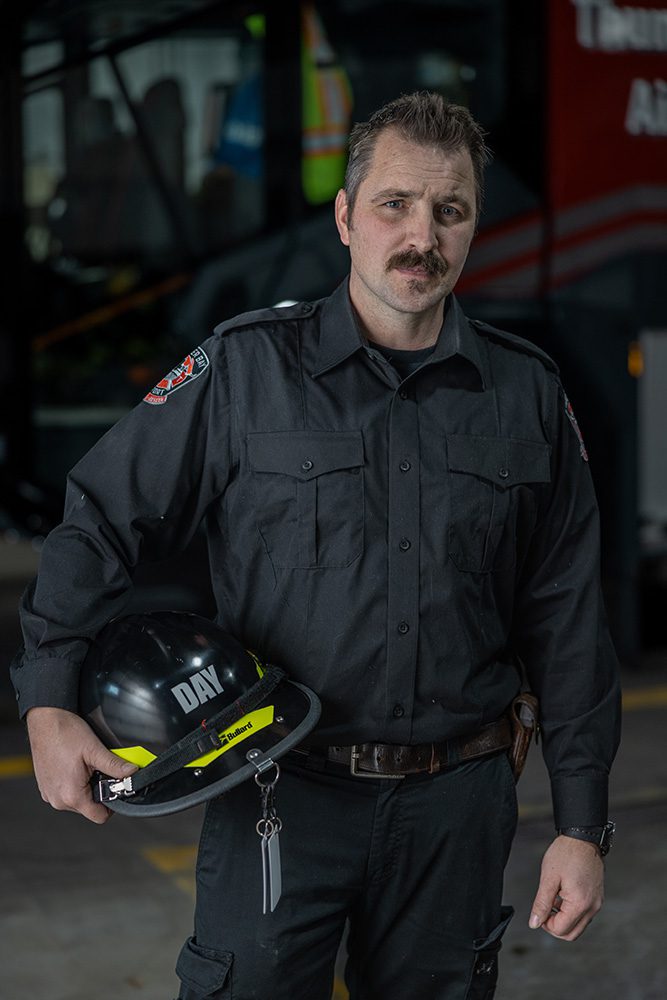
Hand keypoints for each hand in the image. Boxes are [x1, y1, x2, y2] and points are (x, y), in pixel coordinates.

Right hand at [26, 706, 136, 824]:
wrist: (45, 719)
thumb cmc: (65, 732)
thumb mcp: (95, 750)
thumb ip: (115, 765)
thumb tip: (133, 773)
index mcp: (71, 795)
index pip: (99, 816)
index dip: (113, 804)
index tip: (117, 788)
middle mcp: (57, 800)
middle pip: (89, 807)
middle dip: (99, 791)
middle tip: (102, 770)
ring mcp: (49, 794)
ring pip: (78, 800)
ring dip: (87, 786)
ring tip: (87, 765)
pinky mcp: (45, 786)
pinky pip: (65, 792)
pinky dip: (74, 782)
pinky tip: (76, 765)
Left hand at [528, 834, 603, 940]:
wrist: (583, 837)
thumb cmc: (566, 853)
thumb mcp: (549, 877)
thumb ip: (541, 903)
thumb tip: (534, 923)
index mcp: (580, 904)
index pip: (561, 930)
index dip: (545, 924)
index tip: (539, 910)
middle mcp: (592, 907)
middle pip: (572, 934)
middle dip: (555, 926)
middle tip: (544, 909)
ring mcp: (597, 903)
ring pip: (578, 926)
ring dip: (563, 919)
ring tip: (553, 899)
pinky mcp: (597, 898)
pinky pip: (584, 915)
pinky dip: (571, 912)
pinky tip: (562, 895)